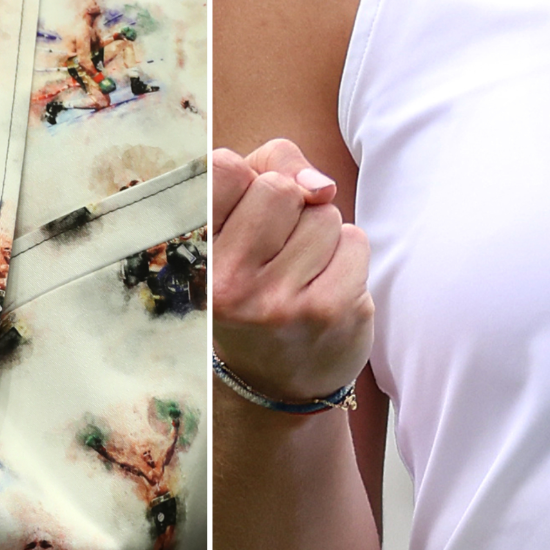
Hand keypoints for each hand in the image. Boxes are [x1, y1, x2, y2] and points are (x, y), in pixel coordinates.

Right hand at [212, 138, 372, 404]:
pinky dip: (348, 258)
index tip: (245, 210)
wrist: (279, 380)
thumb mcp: (238, 225)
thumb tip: (320, 186)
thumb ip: (272, 169)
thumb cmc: (257, 283)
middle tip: (277, 250)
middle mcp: (227, 282)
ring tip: (301, 273)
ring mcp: (276, 300)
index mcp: (194, 256)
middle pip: (279, 188)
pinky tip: (326, 287)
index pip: (223, 169)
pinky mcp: (326, 311)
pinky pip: (354, 241)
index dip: (246, 179)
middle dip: (290, 207)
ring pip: (323, 213)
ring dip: (321, 235)